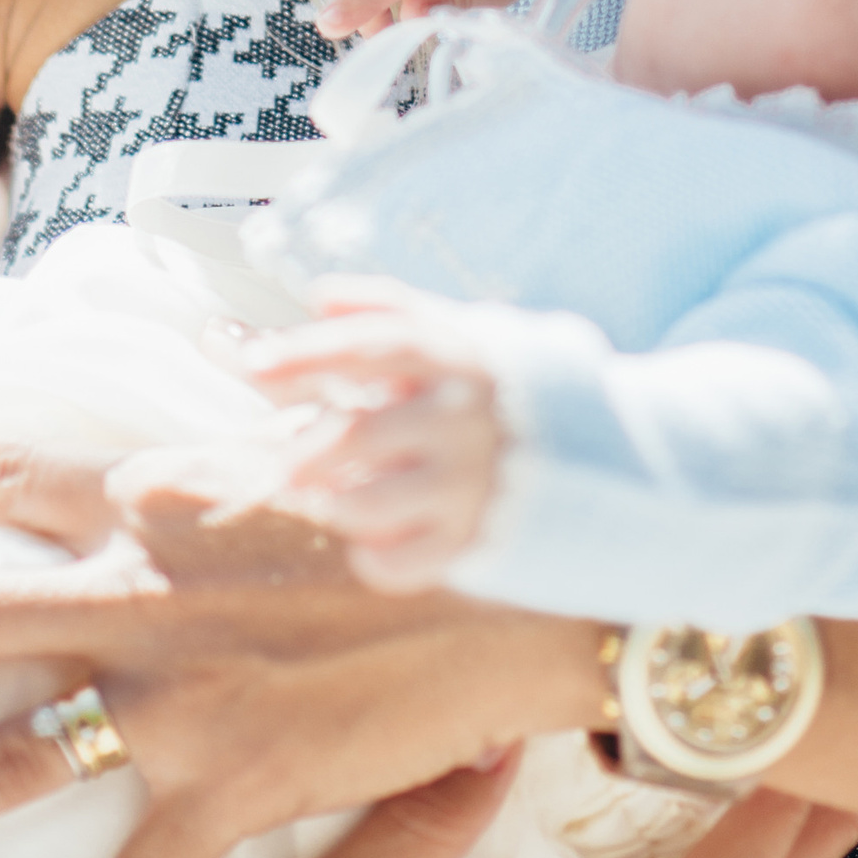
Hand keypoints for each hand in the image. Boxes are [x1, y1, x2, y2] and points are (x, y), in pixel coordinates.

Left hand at [0, 443, 602, 857]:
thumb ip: (268, 395)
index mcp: (172, 495)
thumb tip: (245, 348)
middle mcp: (152, 597)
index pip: (26, 473)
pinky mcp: (248, 788)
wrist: (545, 579)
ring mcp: (191, 702)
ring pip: (15, 759)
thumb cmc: (451, 482)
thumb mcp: (342, 411)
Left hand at [257, 320, 503, 589]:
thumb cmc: (503, 391)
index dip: (308, 349)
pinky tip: (375, 538)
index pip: (374, 343)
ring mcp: (471, 484)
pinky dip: (371, 555)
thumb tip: (319, 295)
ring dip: (334, 503)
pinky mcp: (475, 543)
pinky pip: (396, 562)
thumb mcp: (462, 335)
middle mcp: (464, 418)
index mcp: (457, 357)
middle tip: (282, 467)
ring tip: (334, 498)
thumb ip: (390, 309)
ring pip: (366, 504)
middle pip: (359, 432)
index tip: (253, 363)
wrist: (604, 459)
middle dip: (306, 450)